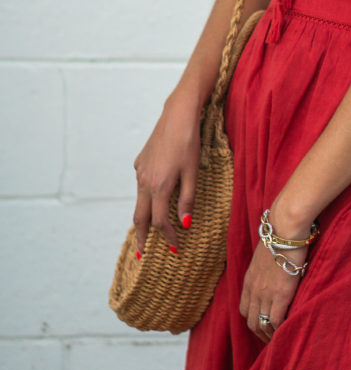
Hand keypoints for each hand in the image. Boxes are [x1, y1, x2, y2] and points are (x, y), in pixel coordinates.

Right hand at [132, 90, 201, 254]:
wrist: (177, 115)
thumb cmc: (189, 142)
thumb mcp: (193, 172)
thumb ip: (187, 199)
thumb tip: (185, 224)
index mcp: (159, 187)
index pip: (160, 222)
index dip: (167, 236)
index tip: (175, 247)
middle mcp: (144, 181)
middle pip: (140, 217)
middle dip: (141, 237)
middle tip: (141, 254)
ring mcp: (140, 171)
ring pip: (139, 201)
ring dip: (143, 217)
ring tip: (146, 231)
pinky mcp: (140, 161)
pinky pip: (140, 185)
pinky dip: (145, 197)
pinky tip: (154, 197)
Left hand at [239, 203, 312, 341]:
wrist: (284, 229)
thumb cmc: (280, 237)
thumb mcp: (266, 255)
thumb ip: (266, 268)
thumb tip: (275, 270)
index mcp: (249, 280)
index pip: (244, 309)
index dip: (253, 320)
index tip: (264, 326)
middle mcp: (253, 289)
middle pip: (251, 321)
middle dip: (260, 333)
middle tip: (272, 338)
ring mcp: (265, 293)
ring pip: (261, 325)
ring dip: (269, 335)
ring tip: (280, 338)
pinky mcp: (279, 295)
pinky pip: (274, 321)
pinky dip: (279, 330)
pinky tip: (286, 330)